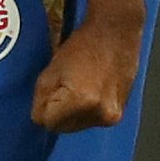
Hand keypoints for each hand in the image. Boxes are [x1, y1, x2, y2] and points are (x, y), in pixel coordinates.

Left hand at [30, 14, 139, 133]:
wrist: (116, 32)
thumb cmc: (84, 45)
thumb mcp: (51, 70)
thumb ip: (41, 99)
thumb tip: (40, 118)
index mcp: (81, 101)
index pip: (47, 122)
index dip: (44, 107)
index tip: (50, 91)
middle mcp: (99, 113)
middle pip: (63, 128)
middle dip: (59, 112)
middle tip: (65, 86)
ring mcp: (111, 116)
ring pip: (77, 126)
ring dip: (73, 113)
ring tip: (80, 85)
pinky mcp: (119, 114)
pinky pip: (92, 120)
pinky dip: (88, 110)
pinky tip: (91, 89)